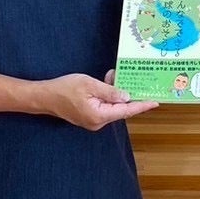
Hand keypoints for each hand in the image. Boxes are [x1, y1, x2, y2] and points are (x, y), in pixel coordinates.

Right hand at [34, 72, 157, 129]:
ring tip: (113, 76)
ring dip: (115, 92)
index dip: (141, 105)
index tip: (155, 102)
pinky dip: (107, 95)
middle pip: (120, 108)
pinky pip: (104, 106)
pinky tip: (105, 82)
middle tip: (135, 80)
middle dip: (126, 93)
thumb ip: (109, 91)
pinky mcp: (89, 117)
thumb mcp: (89, 84)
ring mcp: (93, 121)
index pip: (126, 111)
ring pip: (112, 106)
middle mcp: (98, 122)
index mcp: (99, 115)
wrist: (44, 97)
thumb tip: (126, 97)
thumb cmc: (64, 89)